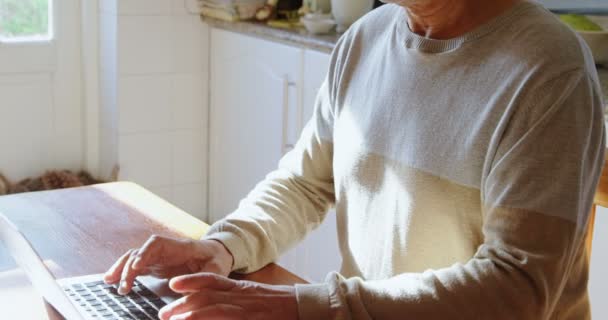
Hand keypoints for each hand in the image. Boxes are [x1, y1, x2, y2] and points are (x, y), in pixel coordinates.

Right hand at [104, 235, 233, 294]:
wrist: (217, 253)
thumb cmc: (217, 260)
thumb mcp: (215, 270)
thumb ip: (201, 279)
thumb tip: (181, 291)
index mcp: (181, 246)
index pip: (157, 244)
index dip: (145, 253)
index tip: (136, 266)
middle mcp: (166, 249)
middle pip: (141, 251)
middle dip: (128, 266)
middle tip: (122, 285)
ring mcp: (159, 256)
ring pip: (134, 257)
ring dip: (121, 268)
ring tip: (110, 282)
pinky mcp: (155, 265)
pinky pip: (136, 266)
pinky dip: (124, 273)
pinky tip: (114, 282)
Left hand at [158, 273, 298, 319]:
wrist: (307, 307)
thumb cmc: (284, 306)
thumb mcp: (258, 301)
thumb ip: (240, 302)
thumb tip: (218, 308)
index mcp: (243, 288)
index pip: (213, 279)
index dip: (192, 280)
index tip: (174, 283)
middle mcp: (242, 295)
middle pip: (206, 294)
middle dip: (182, 303)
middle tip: (163, 313)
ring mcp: (246, 307)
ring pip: (212, 306)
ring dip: (188, 312)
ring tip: (171, 319)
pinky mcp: (251, 318)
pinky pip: (225, 316)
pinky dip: (207, 319)